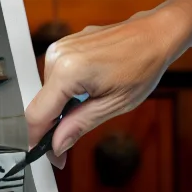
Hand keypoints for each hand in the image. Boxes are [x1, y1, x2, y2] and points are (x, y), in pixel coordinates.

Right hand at [28, 8, 188, 167]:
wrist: (155, 34)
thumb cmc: (143, 64)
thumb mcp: (115, 104)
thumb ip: (79, 125)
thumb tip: (57, 145)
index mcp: (68, 70)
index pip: (36, 115)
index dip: (40, 141)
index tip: (52, 157)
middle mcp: (58, 55)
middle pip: (41, 104)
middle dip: (55, 124)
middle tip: (75, 136)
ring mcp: (61, 47)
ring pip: (48, 91)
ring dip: (63, 105)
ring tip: (93, 102)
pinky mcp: (66, 45)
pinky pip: (57, 76)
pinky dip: (68, 89)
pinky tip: (91, 89)